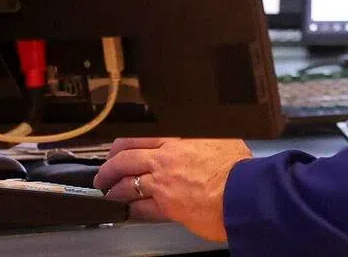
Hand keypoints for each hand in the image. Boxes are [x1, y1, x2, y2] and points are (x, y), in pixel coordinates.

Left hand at [93, 136, 252, 241]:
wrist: (243, 192)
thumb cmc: (237, 166)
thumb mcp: (222, 137)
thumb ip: (202, 138)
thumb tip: (200, 138)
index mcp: (179, 137)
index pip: (139, 136)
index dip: (123, 145)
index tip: (119, 149)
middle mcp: (166, 157)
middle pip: (125, 159)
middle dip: (109, 168)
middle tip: (104, 174)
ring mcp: (162, 183)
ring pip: (127, 185)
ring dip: (114, 190)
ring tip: (110, 193)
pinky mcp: (165, 207)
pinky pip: (139, 208)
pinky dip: (131, 209)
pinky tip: (128, 211)